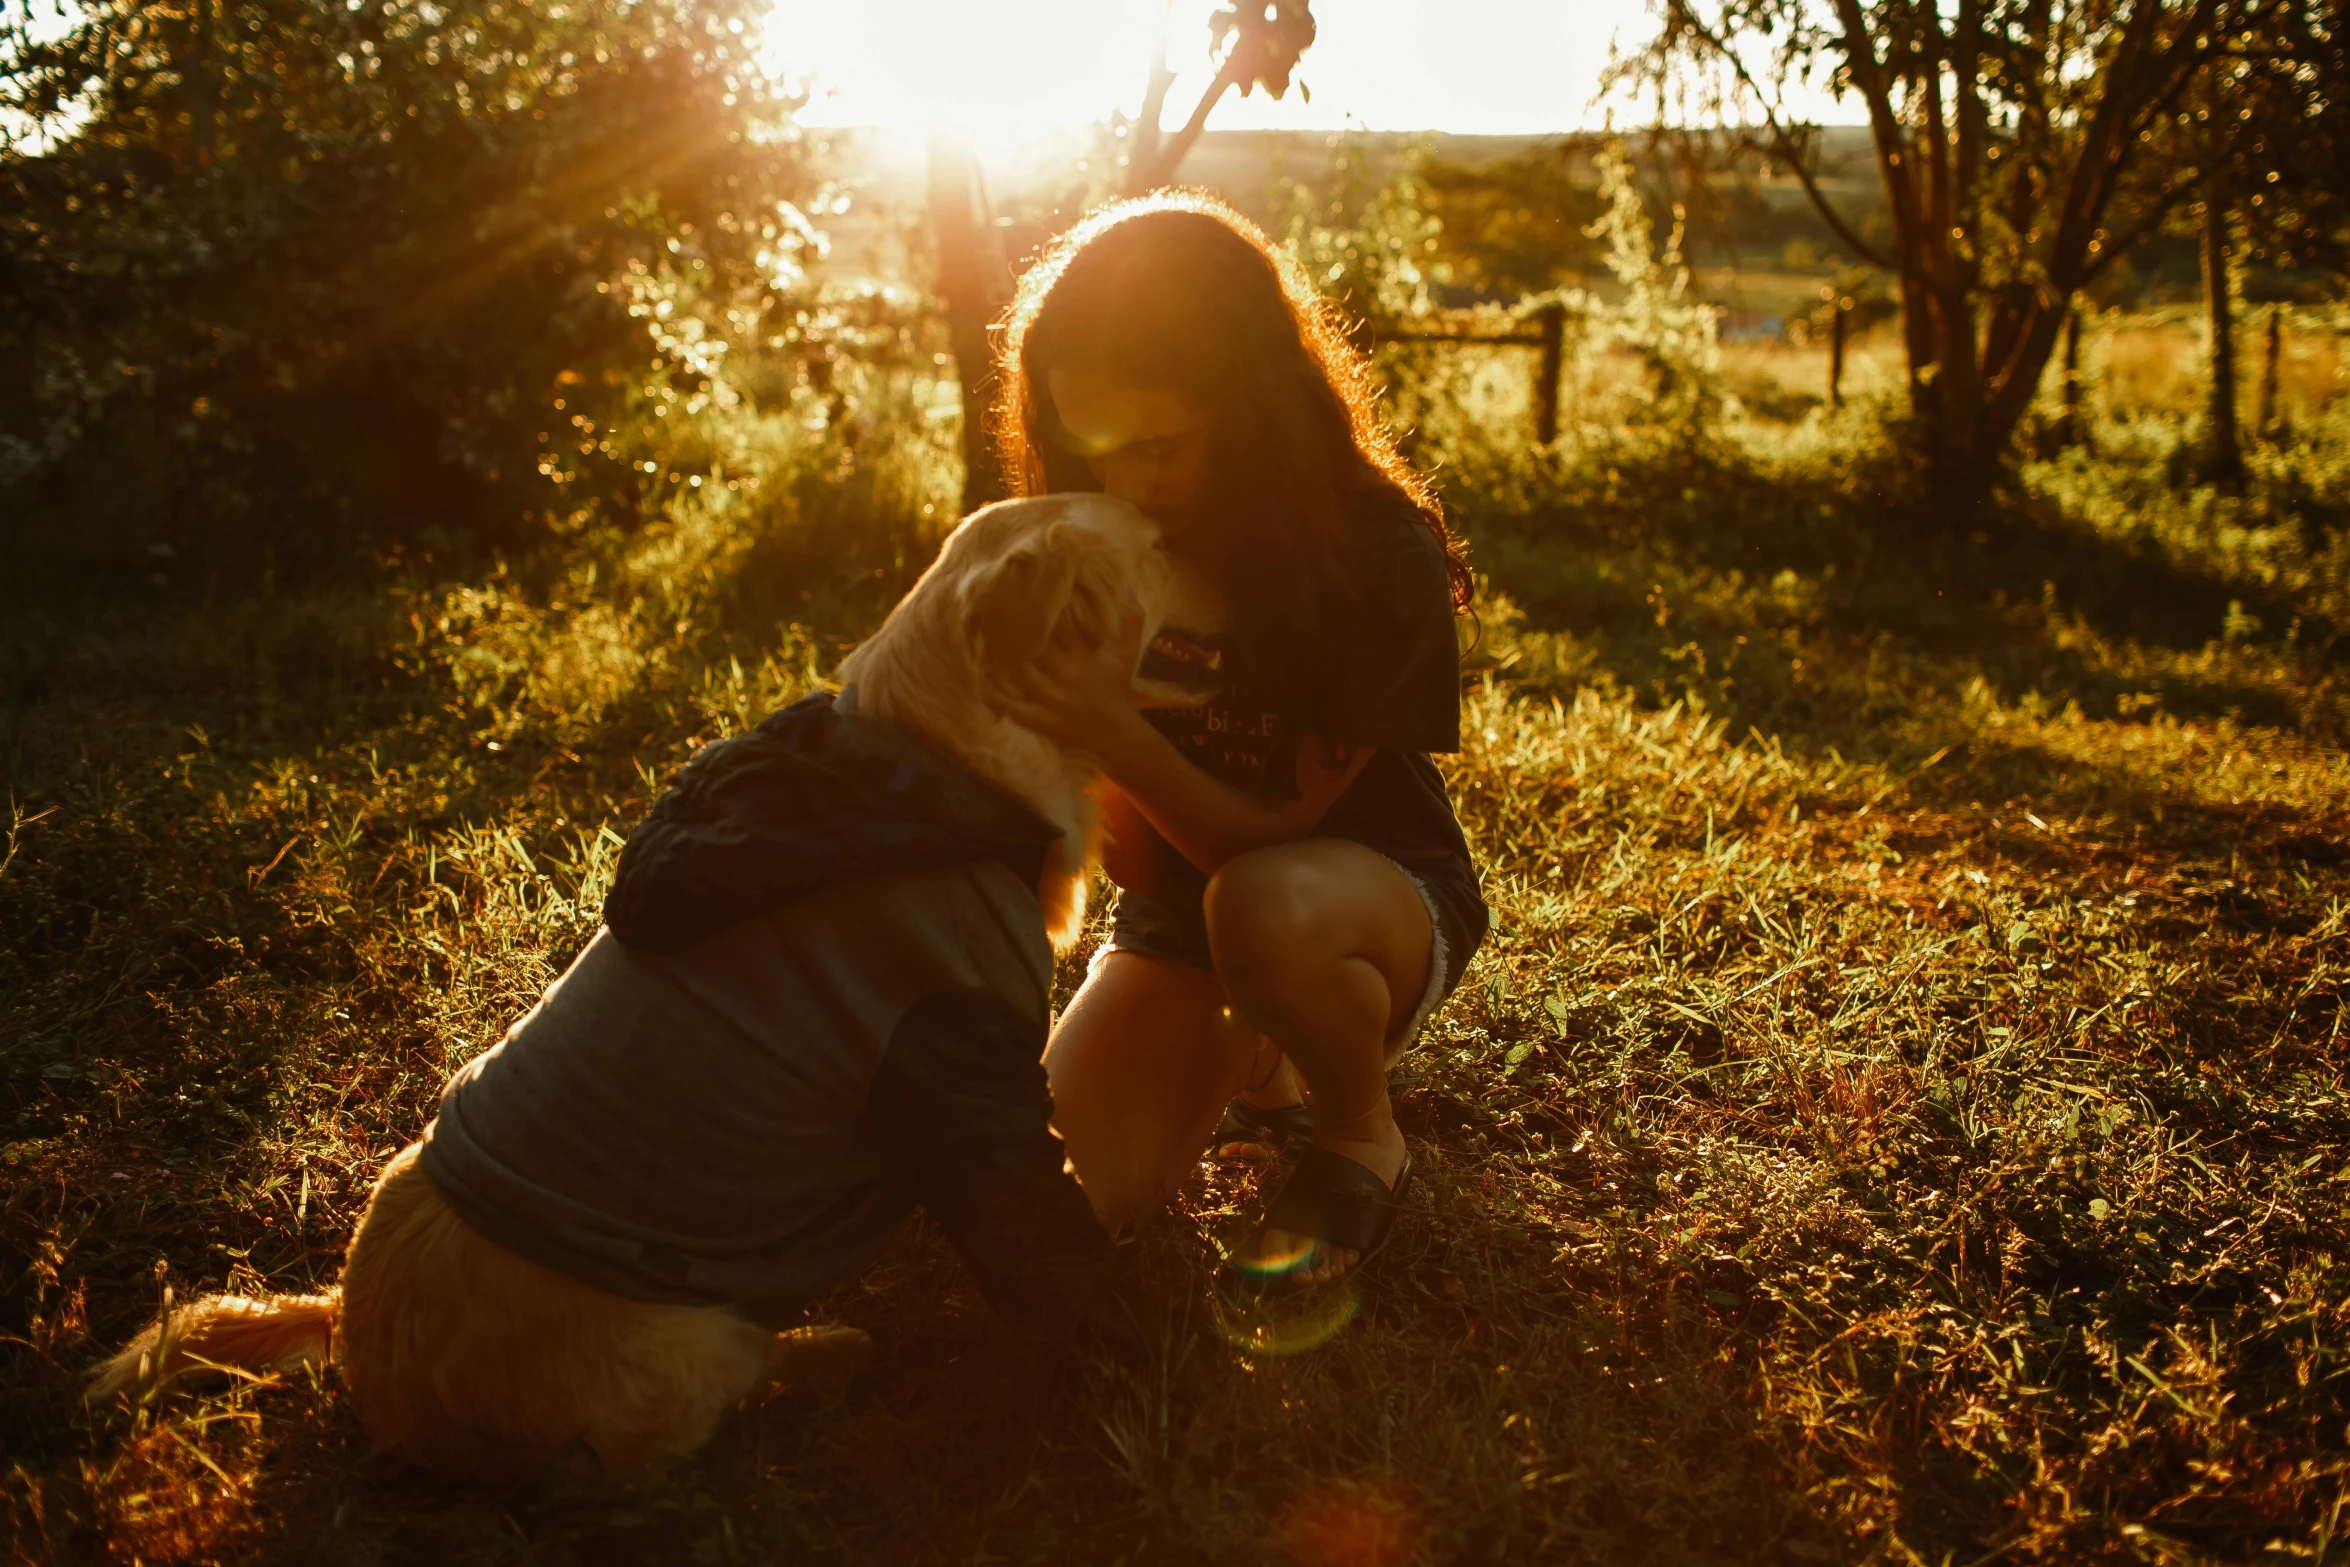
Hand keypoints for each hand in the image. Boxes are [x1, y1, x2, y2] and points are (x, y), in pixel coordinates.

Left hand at [997, 591, 1151, 758]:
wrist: (1115, 731)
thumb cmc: (1116, 685)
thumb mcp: (1128, 651)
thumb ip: (1131, 619)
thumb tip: (1128, 586)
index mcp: (1085, 655)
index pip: (1060, 626)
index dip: (1040, 609)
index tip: (1021, 592)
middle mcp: (1068, 674)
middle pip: (1036, 647)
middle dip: (1014, 631)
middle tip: (990, 611)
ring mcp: (1053, 700)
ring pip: (1021, 675)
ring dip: (1000, 659)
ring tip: (980, 639)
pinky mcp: (1042, 720)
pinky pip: (1014, 708)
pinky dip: (996, 697)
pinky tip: (981, 682)